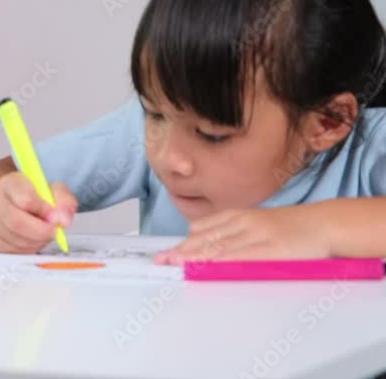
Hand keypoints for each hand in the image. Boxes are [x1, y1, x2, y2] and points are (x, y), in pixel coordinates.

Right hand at [0, 172, 76, 253]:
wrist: (11, 205)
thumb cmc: (34, 196)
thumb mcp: (52, 190)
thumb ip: (63, 200)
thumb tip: (63, 220)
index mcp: (9, 183)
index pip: (25, 198)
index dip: (43, 209)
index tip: (54, 214)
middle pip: (17, 222)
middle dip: (41, 230)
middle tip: (54, 230)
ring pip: (17, 240)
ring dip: (37, 240)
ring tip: (44, 232)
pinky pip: (15, 251)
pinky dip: (30, 248)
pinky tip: (34, 239)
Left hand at [154, 205, 331, 264]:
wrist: (323, 223)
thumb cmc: (289, 227)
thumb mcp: (255, 223)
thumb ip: (230, 232)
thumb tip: (201, 245)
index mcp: (238, 216)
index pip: (203, 231)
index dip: (182, 244)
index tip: (164, 255)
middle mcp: (244, 223)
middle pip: (206, 239)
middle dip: (182, 252)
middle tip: (161, 262)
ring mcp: (258, 235)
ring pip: (220, 248)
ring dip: (196, 258)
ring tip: (176, 266)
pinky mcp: (273, 248)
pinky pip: (243, 256)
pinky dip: (223, 262)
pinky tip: (209, 268)